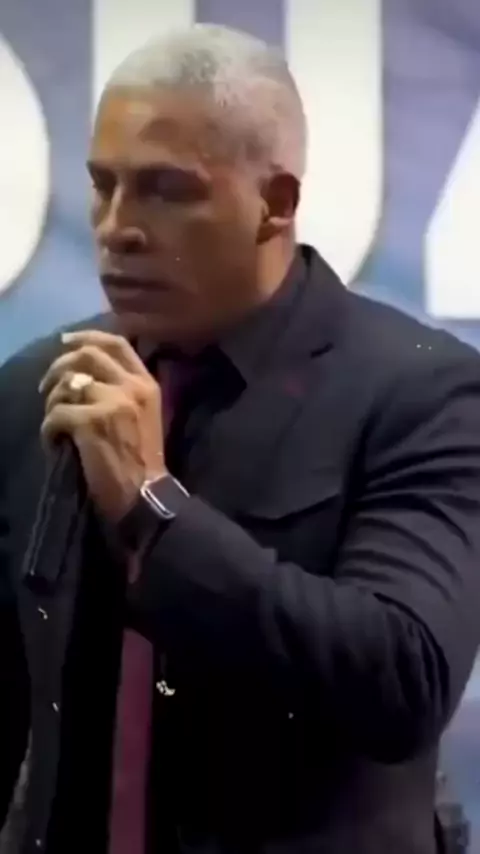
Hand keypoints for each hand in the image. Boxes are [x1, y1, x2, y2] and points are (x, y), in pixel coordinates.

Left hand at [40, 330, 166, 521]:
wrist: (144, 495)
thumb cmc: (142, 460)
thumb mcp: (144, 415)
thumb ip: (123, 390)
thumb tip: (83, 376)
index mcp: (146, 383)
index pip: (117, 343)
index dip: (87, 336)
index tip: (65, 341)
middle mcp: (132, 386)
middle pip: (86, 355)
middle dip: (58, 366)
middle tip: (45, 386)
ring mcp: (112, 401)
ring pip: (67, 385)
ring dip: (52, 402)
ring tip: (54, 422)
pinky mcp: (91, 421)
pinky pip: (56, 414)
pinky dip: (48, 429)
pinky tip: (54, 443)